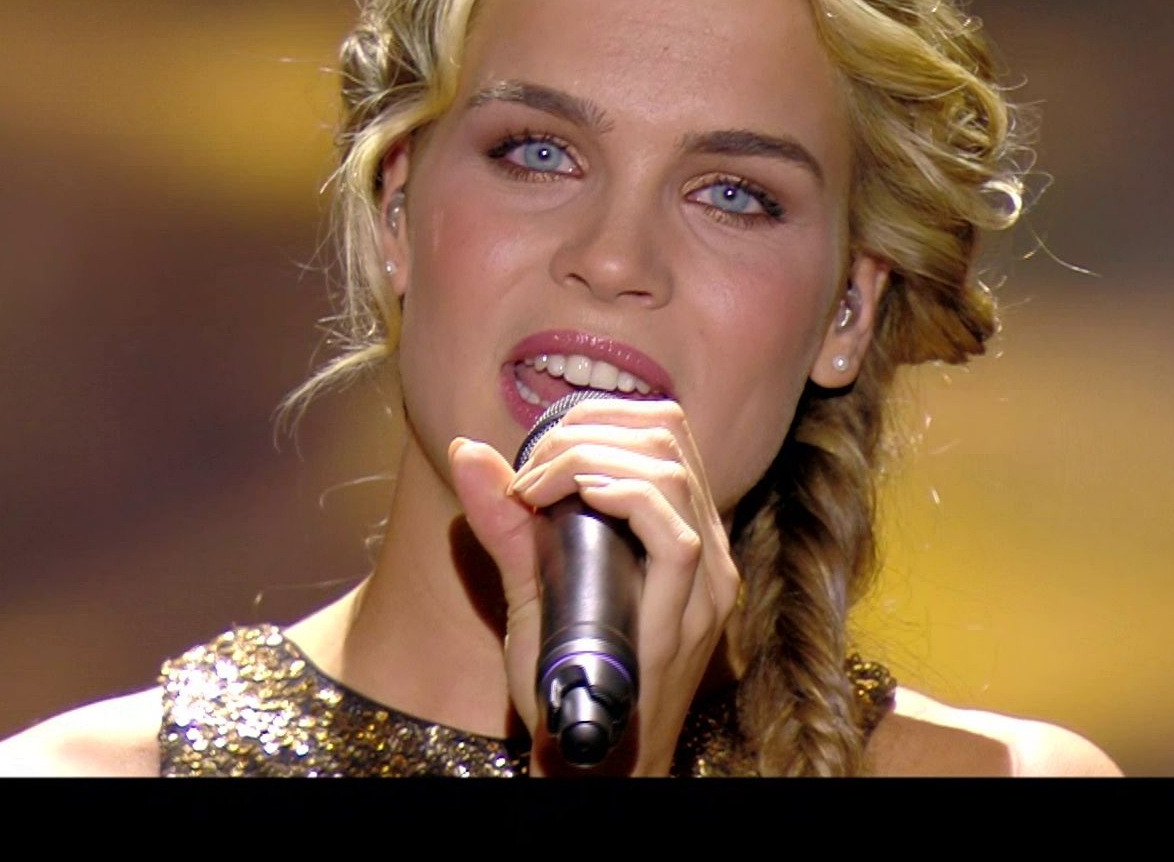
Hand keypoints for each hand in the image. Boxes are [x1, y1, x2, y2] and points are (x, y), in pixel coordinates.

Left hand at [447, 396, 739, 776]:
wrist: (590, 760)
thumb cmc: (565, 674)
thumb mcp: (531, 584)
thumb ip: (507, 520)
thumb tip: (467, 449)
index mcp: (682, 530)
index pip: (665, 431)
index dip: (599, 414)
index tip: (540, 445)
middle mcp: (707, 550)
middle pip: (668, 436)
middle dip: (587, 428)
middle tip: (531, 467)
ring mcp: (704, 585)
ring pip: (670, 471)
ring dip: (591, 457)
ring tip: (538, 486)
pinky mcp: (687, 619)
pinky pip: (675, 532)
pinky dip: (621, 496)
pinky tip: (574, 499)